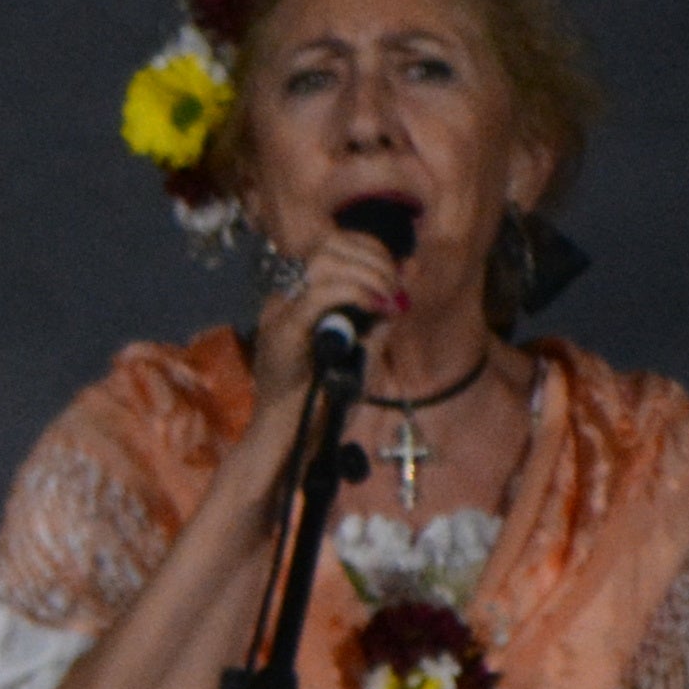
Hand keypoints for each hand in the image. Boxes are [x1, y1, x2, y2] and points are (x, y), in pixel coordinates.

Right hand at [239, 221, 414, 428]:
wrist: (290, 442)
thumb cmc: (322, 406)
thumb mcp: (362, 353)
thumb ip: (379, 316)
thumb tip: (407, 272)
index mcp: (298, 303)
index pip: (334, 248)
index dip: (370, 250)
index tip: (397, 275)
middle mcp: (285, 301)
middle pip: (331, 246)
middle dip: (375, 259)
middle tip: (396, 290)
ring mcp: (281, 315)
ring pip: (326, 263)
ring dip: (369, 274)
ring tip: (388, 299)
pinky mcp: (284, 332)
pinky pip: (321, 295)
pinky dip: (357, 294)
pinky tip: (379, 308)